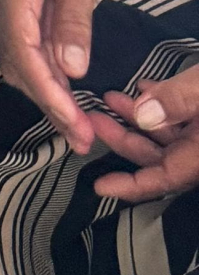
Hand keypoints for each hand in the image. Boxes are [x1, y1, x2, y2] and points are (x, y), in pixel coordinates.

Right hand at [0, 0, 107, 150]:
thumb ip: (73, 19)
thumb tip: (71, 70)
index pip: (26, 56)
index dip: (49, 95)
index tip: (74, 125)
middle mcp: (4, 4)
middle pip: (19, 66)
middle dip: (48, 105)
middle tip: (82, 139)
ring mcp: (10, 5)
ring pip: (21, 62)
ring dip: (47, 94)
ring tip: (77, 126)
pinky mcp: (21, 5)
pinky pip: (29, 48)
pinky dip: (47, 74)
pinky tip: (67, 90)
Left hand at [86, 69, 198, 201]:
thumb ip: (178, 99)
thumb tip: (142, 114)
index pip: (165, 179)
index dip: (131, 185)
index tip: (99, 186)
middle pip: (158, 155)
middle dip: (122, 137)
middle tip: (92, 118)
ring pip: (166, 133)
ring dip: (137, 116)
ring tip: (110, 97)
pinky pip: (181, 118)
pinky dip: (160, 105)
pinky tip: (143, 88)